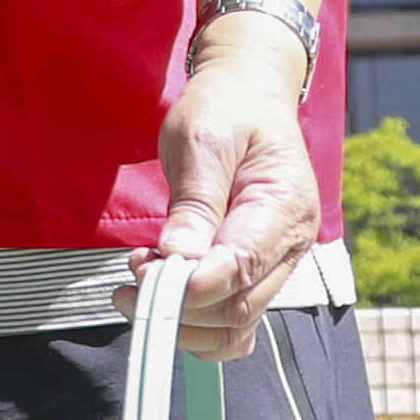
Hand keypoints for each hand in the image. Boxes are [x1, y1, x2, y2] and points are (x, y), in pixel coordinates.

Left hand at [144, 25, 321, 360]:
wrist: (249, 96)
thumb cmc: (226, 110)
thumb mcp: (202, 139)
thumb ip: (194, 200)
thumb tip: (180, 255)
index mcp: (283, 206)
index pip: (240, 268)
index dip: (191, 286)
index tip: (141, 276)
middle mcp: (290, 242)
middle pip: (238, 307)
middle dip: (178, 307)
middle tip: (129, 278)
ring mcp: (278, 260)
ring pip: (237, 324)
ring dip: (184, 321)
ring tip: (138, 285)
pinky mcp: (258, 268)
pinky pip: (236, 317)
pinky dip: (199, 322)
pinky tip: (165, 295)